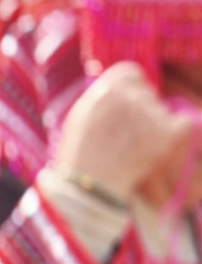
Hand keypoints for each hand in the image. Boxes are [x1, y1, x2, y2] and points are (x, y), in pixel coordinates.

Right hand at [55, 63, 193, 203]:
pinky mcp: (168, 132)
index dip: (130, 91)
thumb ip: (103, 98)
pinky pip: (183, 124)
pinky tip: (155, 149)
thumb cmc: (80, 157)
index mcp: (104, 90)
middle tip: (127, 136)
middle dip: (141, 111)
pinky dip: (173, 135)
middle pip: (147, 94)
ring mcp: (150, 114)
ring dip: (154, 126)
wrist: (90, 189)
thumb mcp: (80, 117)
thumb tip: (125, 87)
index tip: (125, 109)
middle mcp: (128, 97)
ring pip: (162, 111)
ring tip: (134, 149)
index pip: (132, 74)